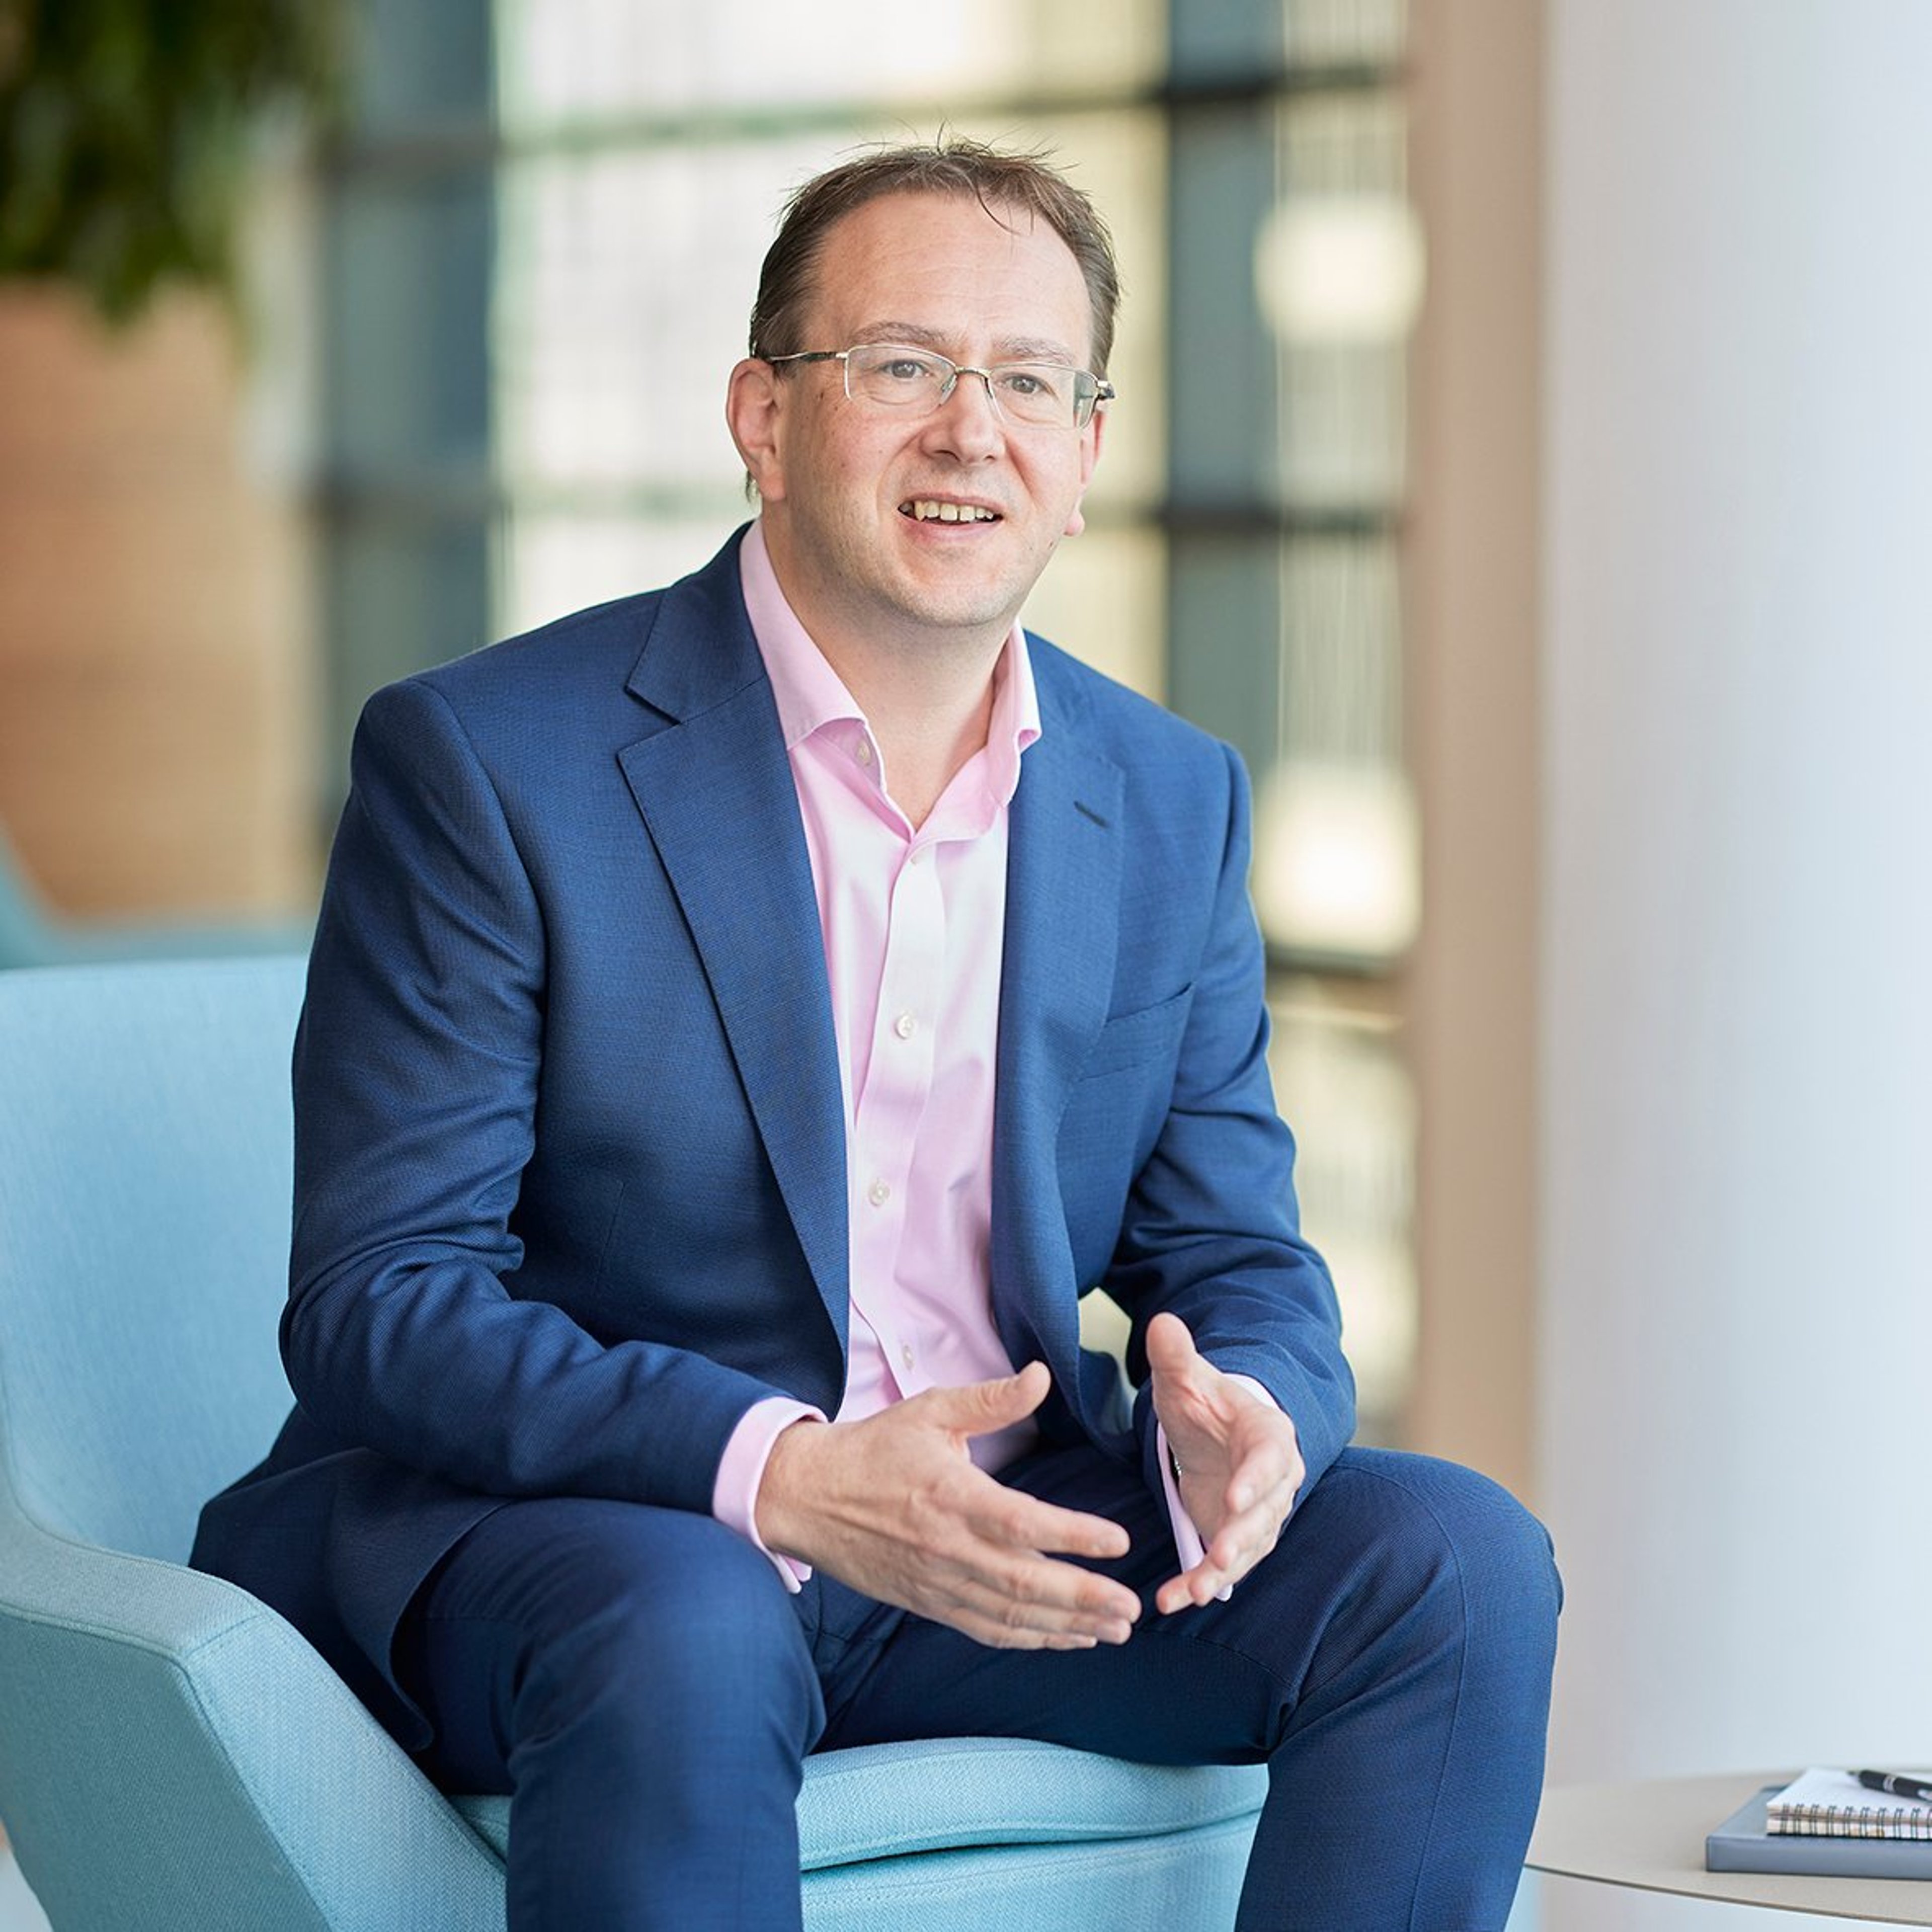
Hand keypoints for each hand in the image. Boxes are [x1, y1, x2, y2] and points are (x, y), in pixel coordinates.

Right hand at [756, 1362, 1141, 1649]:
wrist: (808, 1497)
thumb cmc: (873, 1449)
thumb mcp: (929, 1410)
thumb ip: (990, 1399)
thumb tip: (1042, 1374)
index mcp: (951, 1495)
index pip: (1022, 1523)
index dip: (1073, 1536)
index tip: (1118, 1542)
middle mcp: (948, 1547)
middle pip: (1025, 1584)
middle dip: (1084, 1599)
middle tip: (1132, 1607)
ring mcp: (937, 1583)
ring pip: (1011, 1616)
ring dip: (1067, 1627)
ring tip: (1115, 1630)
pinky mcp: (928, 1603)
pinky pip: (986, 1630)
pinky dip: (1030, 1639)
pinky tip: (1067, 1638)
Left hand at [1146, 1311, 1303, 1614]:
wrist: (1213, 1433)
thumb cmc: (1204, 1402)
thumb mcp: (1185, 1379)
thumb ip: (1175, 1357)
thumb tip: (1161, 1322)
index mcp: (1268, 1436)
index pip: (1269, 1459)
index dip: (1255, 1481)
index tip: (1236, 1499)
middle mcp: (1273, 1481)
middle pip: (1266, 1513)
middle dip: (1243, 1537)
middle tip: (1220, 1557)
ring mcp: (1258, 1515)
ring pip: (1249, 1548)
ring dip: (1223, 1571)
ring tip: (1195, 1591)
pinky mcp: (1236, 1539)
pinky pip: (1223, 1566)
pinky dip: (1198, 1583)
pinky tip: (1171, 1600)